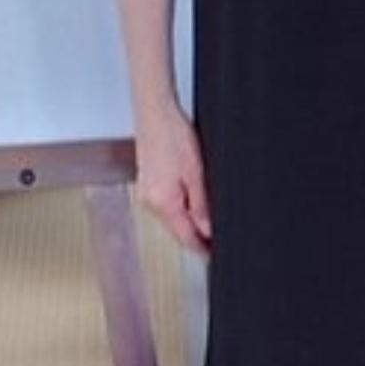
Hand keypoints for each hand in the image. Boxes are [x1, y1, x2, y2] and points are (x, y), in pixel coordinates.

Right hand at [134, 103, 211, 257]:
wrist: (154, 109)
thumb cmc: (172, 133)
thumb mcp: (196, 172)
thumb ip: (202, 205)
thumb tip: (208, 231)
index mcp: (162, 203)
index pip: (185, 238)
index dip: (203, 249)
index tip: (216, 256)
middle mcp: (150, 202)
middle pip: (178, 229)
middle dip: (197, 233)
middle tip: (218, 235)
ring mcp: (146, 192)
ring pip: (172, 216)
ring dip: (189, 217)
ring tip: (207, 208)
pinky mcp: (147, 182)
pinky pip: (166, 202)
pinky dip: (179, 204)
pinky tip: (190, 191)